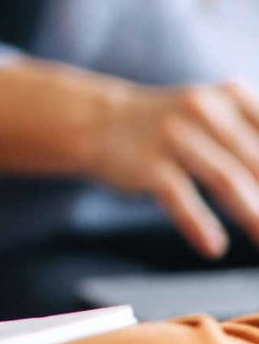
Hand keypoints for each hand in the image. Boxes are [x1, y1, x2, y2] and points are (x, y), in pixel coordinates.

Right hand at [92, 79, 258, 257]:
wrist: (99, 121)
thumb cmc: (175, 129)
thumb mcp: (220, 119)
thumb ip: (256, 144)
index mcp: (233, 97)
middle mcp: (204, 108)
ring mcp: (172, 134)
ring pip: (228, 180)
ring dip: (255, 218)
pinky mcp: (145, 161)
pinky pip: (179, 196)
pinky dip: (199, 224)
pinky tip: (213, 246)